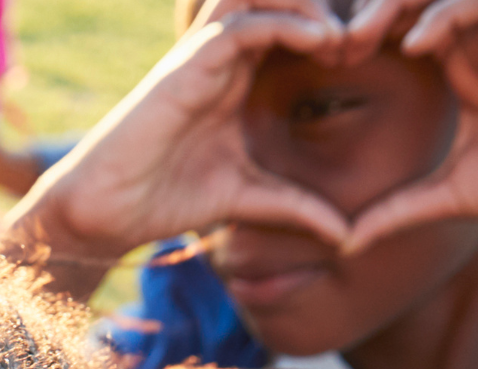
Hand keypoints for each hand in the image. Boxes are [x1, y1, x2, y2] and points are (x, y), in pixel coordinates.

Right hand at [6, 0, 350, 273]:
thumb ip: (298, 208)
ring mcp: (204, 53)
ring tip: (344, 39)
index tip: (370, 55)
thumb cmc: (167, 198)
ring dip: (309, 4)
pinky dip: (288, 23)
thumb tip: (348, 237)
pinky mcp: (189, 63)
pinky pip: (246, 22)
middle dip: (326, 5)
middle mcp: (222, 53)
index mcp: (236, 72)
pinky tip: (322, 44)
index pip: (291, 21)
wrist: (107, 208)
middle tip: (366, 39)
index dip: (334, 28)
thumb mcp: (250, 199)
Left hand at [342, 0, 477, 252]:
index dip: (362, 38)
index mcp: (462, 67)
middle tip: (332, 47)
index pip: (403, 27)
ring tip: (361, 38)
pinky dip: (447, 13)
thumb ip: (396, 211)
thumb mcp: (449, 197)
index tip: (323, 66)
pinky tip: (417, 45)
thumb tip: (343, 244)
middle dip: (370, 13)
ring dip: (399, 5)